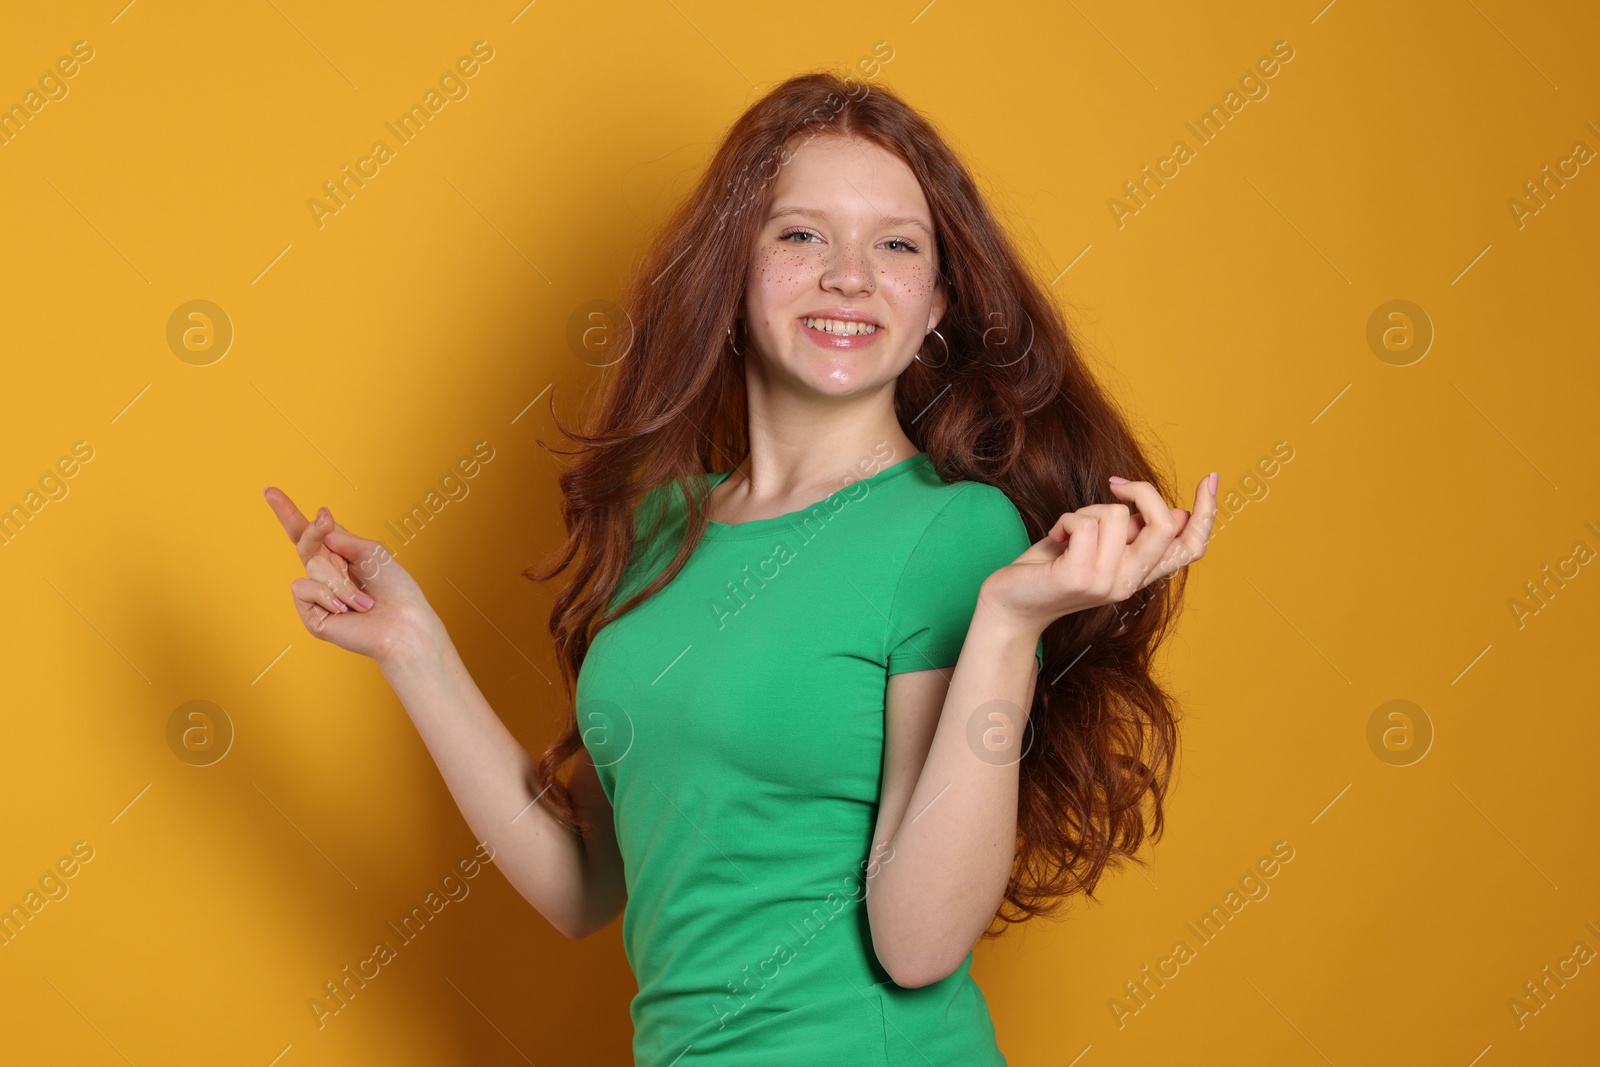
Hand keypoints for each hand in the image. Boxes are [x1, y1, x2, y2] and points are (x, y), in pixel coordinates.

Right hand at [263, 486, 434, 662]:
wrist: (403, 624)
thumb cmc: (394, 589)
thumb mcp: (370, 551)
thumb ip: (340, 537)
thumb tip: (319, 525)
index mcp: (340, 557)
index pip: (310, 533)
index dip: (289, 513)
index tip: (269, 490)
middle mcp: (326, 574)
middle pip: (305, 541)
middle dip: (314, 529)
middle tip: (325, 520)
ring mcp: (317, 595)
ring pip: (311, 567)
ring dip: (340, 581)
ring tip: (362, 600)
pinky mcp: (310, 615)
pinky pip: (302, 588)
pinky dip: (326, 595)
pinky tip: (344, 610)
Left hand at [980, 472, 1216, 631]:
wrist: (1011, 604)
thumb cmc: (1050, 569)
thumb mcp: (1098, 545)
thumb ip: (1133, 533)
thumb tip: (1179, 515)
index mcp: (1139, 573)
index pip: (1189, 548)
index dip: (1207, 514)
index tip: (1210, 479)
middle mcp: (1129, 582)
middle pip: (1164, 526)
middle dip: (1142, 492)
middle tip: (1115, 486)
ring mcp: (1106, 583)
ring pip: (1117, 515)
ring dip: (1086, 511)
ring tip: (1067, 533)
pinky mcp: (1079, 577)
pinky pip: (1085, 524)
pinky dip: (1065, 521)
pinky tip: (1055, 539)